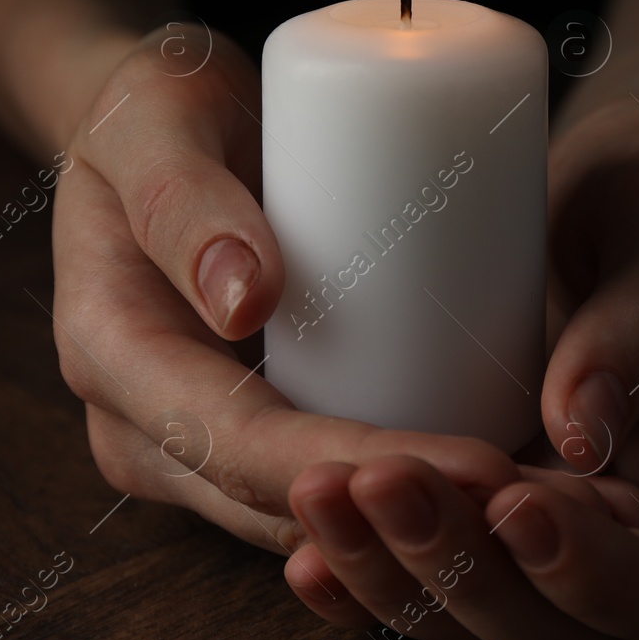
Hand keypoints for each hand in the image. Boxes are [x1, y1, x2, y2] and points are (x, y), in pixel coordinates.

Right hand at [50, 24, 524, 563]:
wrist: (152, 133)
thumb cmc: (155, 107)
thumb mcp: (156, 115)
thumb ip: (184, 195)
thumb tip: (244, 299)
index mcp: (107, 351)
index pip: (234, 439)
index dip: (353, 464)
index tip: (471, 462)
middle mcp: (139, 425)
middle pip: (277, 502)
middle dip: (403, 518)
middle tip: (531, 497)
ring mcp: (186, 447)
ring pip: (303, 523)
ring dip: (407, 532)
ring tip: (527, 508)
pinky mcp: (238, 443)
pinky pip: (317, 503)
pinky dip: (392, 514)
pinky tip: (483, 508)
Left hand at [282, 93, 638, 639]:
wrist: (593, 187)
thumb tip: (581, 432)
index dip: (600, 578)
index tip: (516, 494)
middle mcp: (627, 537)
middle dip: (464, 578)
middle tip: (385, 479)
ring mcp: (539, 538)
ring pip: (471, 626)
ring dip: (389, 577)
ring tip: (321, 489)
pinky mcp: (464, 516)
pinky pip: (413, 582)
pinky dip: (356, 574)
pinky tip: (302, 542)